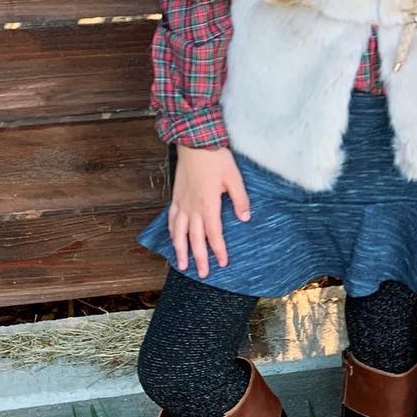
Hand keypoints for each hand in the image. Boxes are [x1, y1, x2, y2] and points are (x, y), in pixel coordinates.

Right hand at [169, 145, 250, 277]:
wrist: (195, 142)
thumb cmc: (216, 158)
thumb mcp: (235, 178)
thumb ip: (240, 200)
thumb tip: (245, 218)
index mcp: (208, 205)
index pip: (213, 234)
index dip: (218, 250)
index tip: (222, 263)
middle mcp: (192, 208)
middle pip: (194, 239)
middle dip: (199, 258)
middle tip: (202, 274)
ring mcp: (181, 203)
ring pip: (178, 232)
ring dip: (180, 250)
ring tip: (181, 264)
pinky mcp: (176, 196)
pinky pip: (171, 219)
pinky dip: (171, 231)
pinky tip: (172, 238)